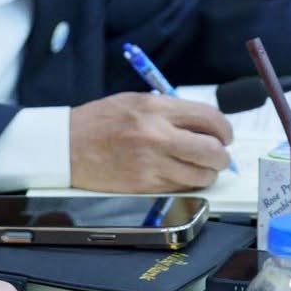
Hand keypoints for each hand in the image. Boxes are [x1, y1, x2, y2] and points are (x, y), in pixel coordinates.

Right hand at [69, 92, 231, 191]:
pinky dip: (187, 184)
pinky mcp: (145, 187)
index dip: (224, 129)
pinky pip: (181, 189)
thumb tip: (205, 126)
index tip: (225, 135)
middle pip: (212, 151)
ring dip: (207, 174)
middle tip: (219, 155)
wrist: (66, 147)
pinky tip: (178, 175)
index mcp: (155, 109)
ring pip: (201, 176)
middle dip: (222, 156)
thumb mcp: (135, 102)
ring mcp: (151, 164)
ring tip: (199, 168)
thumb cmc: (99, 122)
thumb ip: (171, 111)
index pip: (209, 118)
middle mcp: (157, 136)